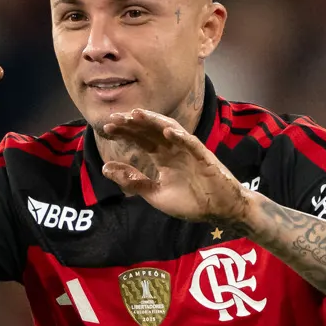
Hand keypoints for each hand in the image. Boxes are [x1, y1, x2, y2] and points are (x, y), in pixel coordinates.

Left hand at [98, 108, 253, 224]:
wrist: (219, 211)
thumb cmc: (191, 202)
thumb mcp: (155, 194)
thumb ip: (133, 181)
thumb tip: (105, 168)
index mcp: (163, 157)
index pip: (141, 139)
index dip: (125, 132)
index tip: (107, 128)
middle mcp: (174, 150)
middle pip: (151, 131)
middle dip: (133, 123)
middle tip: (114, 117)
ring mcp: (189, 151)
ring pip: (170, 130)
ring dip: (154, 121)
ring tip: (136, 114)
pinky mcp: (204, 158)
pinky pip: (192, 144)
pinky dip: (180, 137)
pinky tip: (166, 131)